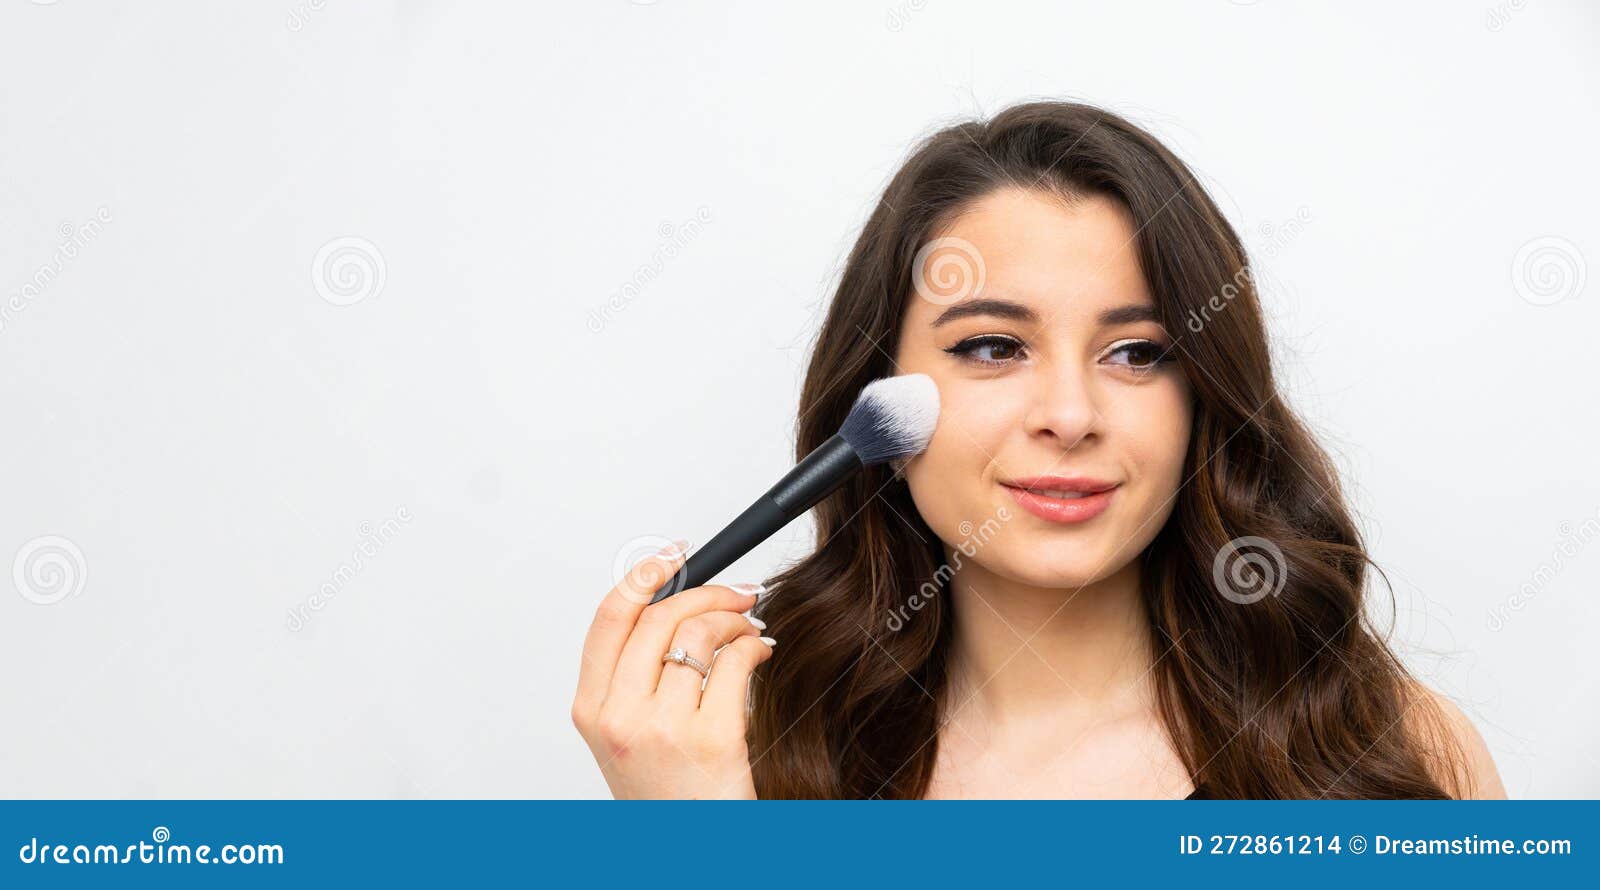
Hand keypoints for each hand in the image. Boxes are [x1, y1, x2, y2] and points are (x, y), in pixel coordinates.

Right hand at [572, 541, 775, 798]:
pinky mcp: (711, 740)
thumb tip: (673, 607)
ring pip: (700, 634)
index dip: (645, 573)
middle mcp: (620, 718)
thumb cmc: (667, 797)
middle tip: (735, 593)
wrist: (693, 854)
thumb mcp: (627, 736)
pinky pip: (735, 664)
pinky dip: (754, 647)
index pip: (610, 618)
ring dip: (734, 618)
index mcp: (592, 710)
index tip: (674, 554)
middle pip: (660, 617)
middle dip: (706, 591)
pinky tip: (760, 654)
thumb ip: (634, 677)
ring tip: (749, 627)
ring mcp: (663, 729)